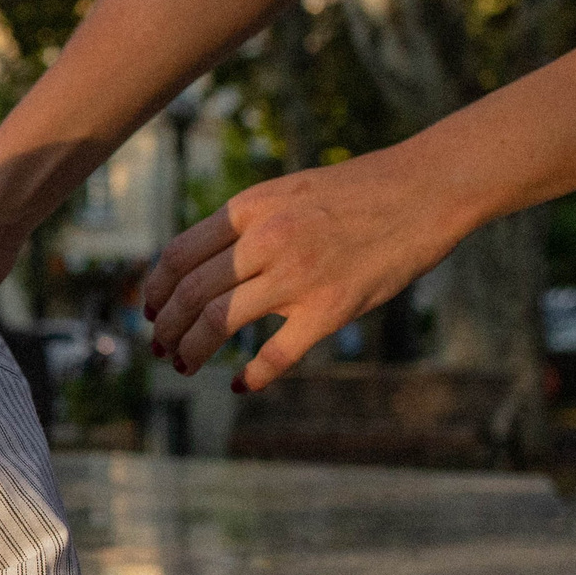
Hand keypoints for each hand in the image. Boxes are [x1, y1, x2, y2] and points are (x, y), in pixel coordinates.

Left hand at [141, 142, 470, 392]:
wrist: (425, 190)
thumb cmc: (359, 191)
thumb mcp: (288, 192)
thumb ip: (248, 224)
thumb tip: (206, 262)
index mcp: (250, 208)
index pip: (178, 254)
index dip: (156, 290)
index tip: (150, 311)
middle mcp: (265, 240)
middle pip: (191, 293)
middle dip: (166, 327)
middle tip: (161, 348)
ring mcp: (297, 276)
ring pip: (218, 322)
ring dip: (192, 350)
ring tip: (185, 366)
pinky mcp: (331, 309)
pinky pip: (276, 353)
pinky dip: (252, 375)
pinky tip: (242, 384)